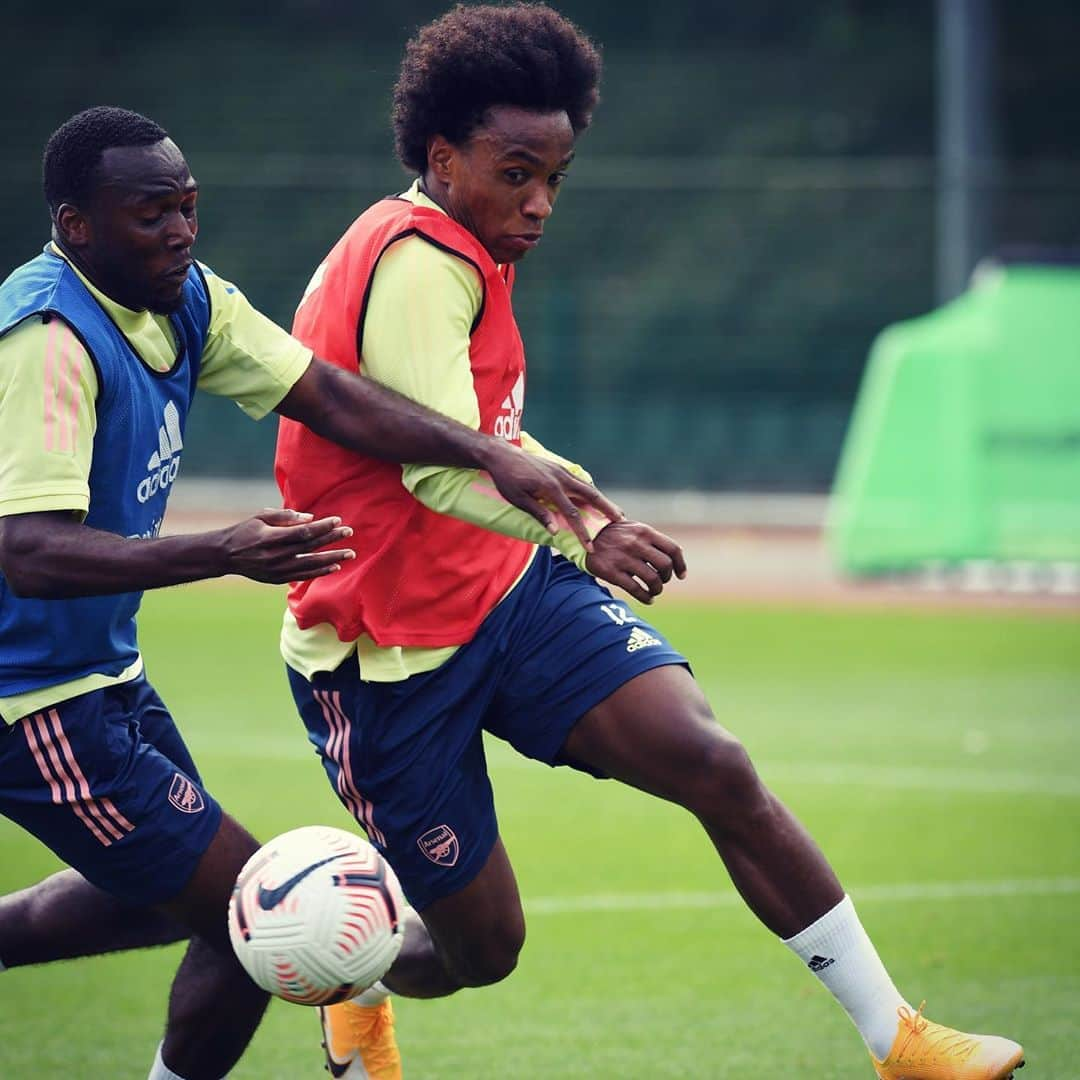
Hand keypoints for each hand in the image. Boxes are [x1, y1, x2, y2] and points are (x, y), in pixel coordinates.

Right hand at [217, 509, 354, 583]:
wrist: (225, 555)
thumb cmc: (245, 531)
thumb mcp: (261, 516)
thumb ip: (286, 516)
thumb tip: (311, 517)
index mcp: (271, 537)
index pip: (303, 532)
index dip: (322, 527)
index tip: (337, 520)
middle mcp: (275, 556)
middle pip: (310, 547)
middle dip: (331, 539)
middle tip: (349, 532)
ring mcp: (276, 570)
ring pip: (310, 565)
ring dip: (332, 559)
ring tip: (350, 554)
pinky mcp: (277, 579)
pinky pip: (303, 576)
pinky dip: (320, 572)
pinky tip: (334, 567)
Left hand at [483, 442, 622, 549]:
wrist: (501, 454)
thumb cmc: (506, 479)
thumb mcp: (519, 500)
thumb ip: (539, 514)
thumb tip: (556, 532)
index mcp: (551, 488)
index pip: (572, 514)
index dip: (583, 532)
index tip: (591, 546)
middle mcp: (561, 478)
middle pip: (590, 495)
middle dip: (607, 508)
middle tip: (621, 519)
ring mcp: (561, 471)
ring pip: (587, 486)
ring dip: (601, 499)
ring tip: (613, 510)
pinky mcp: (559, 468)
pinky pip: (579, 482)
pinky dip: (590, 491)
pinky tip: (594, 499)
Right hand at [584, 520, 686, 603]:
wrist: (585, 537)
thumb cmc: (615, 535)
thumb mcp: (634, 529)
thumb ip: (653, 540)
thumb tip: (676, 558)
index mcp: (644, 531)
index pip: (672, 549)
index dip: (680, 565)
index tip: (680, 575)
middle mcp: (635, 544)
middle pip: (664, 566)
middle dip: (667, 577)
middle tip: (662, 581)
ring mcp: (623, 558)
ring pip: (652, 580)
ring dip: (657, 589)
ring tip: (654, 591)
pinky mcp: (612, 572)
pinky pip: (636, 590)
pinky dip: (646, 598)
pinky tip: (648, 599)